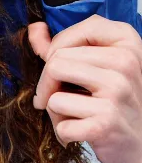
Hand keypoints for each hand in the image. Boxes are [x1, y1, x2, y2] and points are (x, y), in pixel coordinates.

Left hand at [29, 15, 141, 162]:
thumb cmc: (118, 102)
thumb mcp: (102, 66)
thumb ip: (66, 45)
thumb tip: (34, 29)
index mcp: (128, 43)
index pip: (82, 29)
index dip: (58, 46)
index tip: (55, 63)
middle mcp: (125, 65)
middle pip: (57, 62)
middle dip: (47, 85)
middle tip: (54, 98)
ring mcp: (116, 94)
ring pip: (53, 96)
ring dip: (54, 111)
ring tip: (72, 116)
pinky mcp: (105, 124)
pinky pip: (61, 125)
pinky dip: (63, 133)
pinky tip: (80, 132)